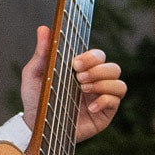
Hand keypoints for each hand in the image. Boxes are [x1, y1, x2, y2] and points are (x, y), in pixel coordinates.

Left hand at [19, 26, 126, 141]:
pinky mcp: (104, 114)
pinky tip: (89, 107)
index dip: (92, 57)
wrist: (36, 126)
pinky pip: (116, 102)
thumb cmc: (37, 98)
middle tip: (79, 78)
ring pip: (119, 83)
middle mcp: (96, 81)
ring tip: (83, 89)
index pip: (98, 55)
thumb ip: (42, 52)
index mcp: (83, 69)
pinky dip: (104, 101)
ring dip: (103, 84)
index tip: (76, 64)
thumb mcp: (35, 74)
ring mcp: (101, 98)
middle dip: (98, 71)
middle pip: (113, 67)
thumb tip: (44, 28)